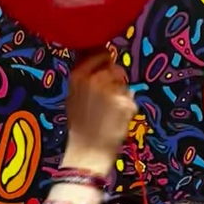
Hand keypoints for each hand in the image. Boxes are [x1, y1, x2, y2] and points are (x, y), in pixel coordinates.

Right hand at [62, 45, 137, 173]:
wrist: (88, 149)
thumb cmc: (79, 124)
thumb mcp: (73, 94)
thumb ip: (85, 75)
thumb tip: (100, 60)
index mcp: (79, 74)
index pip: (101, 53)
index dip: (105, 61)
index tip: (105, 69)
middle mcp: (95, 79)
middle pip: (115, 68)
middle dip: (115, 79)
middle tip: (107, 97)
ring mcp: (111, 90)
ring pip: (124, 84)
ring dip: (121, 94)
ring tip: (109, 111)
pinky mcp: (125, 103)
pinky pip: (130, 98)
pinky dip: (127, 107)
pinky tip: (117, 118)